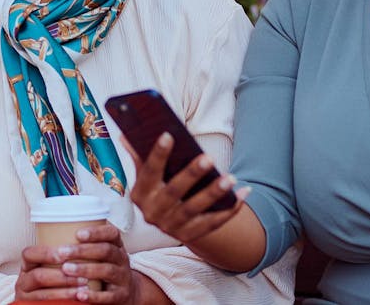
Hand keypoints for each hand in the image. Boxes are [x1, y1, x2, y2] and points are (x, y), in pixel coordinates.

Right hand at [15, 244, 89, 301]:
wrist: (44, 299)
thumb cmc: (57, 276)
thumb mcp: (52, 264)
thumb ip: (63, 255)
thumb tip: (85, 236)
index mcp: (27, 265)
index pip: (30, 254)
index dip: (47, 254)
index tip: (65, 254)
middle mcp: (23, 280)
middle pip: (38, 276)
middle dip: (63, 277)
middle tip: (84, 276)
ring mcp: (25, 296)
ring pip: (43, 294)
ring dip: (66, 291)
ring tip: (84, 287)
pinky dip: (63, 301)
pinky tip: (78, 298)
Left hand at [57, 223, 152, 303]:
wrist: (127, 292)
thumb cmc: (105, 269)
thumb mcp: (102, 255)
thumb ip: (86, 246)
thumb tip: (52, 234)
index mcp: (117, 246)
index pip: (112, 233)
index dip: (96, 232)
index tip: (78, 233)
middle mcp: (122, 259)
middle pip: (106, 251)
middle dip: (83, 250)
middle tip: (62, 252)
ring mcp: (123, 278)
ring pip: (107, 270)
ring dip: (86, 269)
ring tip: (66, 269)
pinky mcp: (121, 295)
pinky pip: (108, 296)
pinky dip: (93, 295)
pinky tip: (79, 294)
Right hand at [124, 134, 248, 243]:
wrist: (171, 221)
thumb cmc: (160, 187)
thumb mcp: (147, 176)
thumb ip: (139, 156)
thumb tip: (126, 134)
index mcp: (140, 195)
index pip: (148, 172)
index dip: (157, 155)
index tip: (168, 135)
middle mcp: (152, 213)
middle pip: (174, 192)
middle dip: (191, 175)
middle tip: (208, 158)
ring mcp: (171, 227)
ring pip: (195, 209)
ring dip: (213, 193)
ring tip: (230, 178)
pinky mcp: (190, 236)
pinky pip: (213, 222)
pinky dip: (230, 209)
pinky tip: (244, 193)